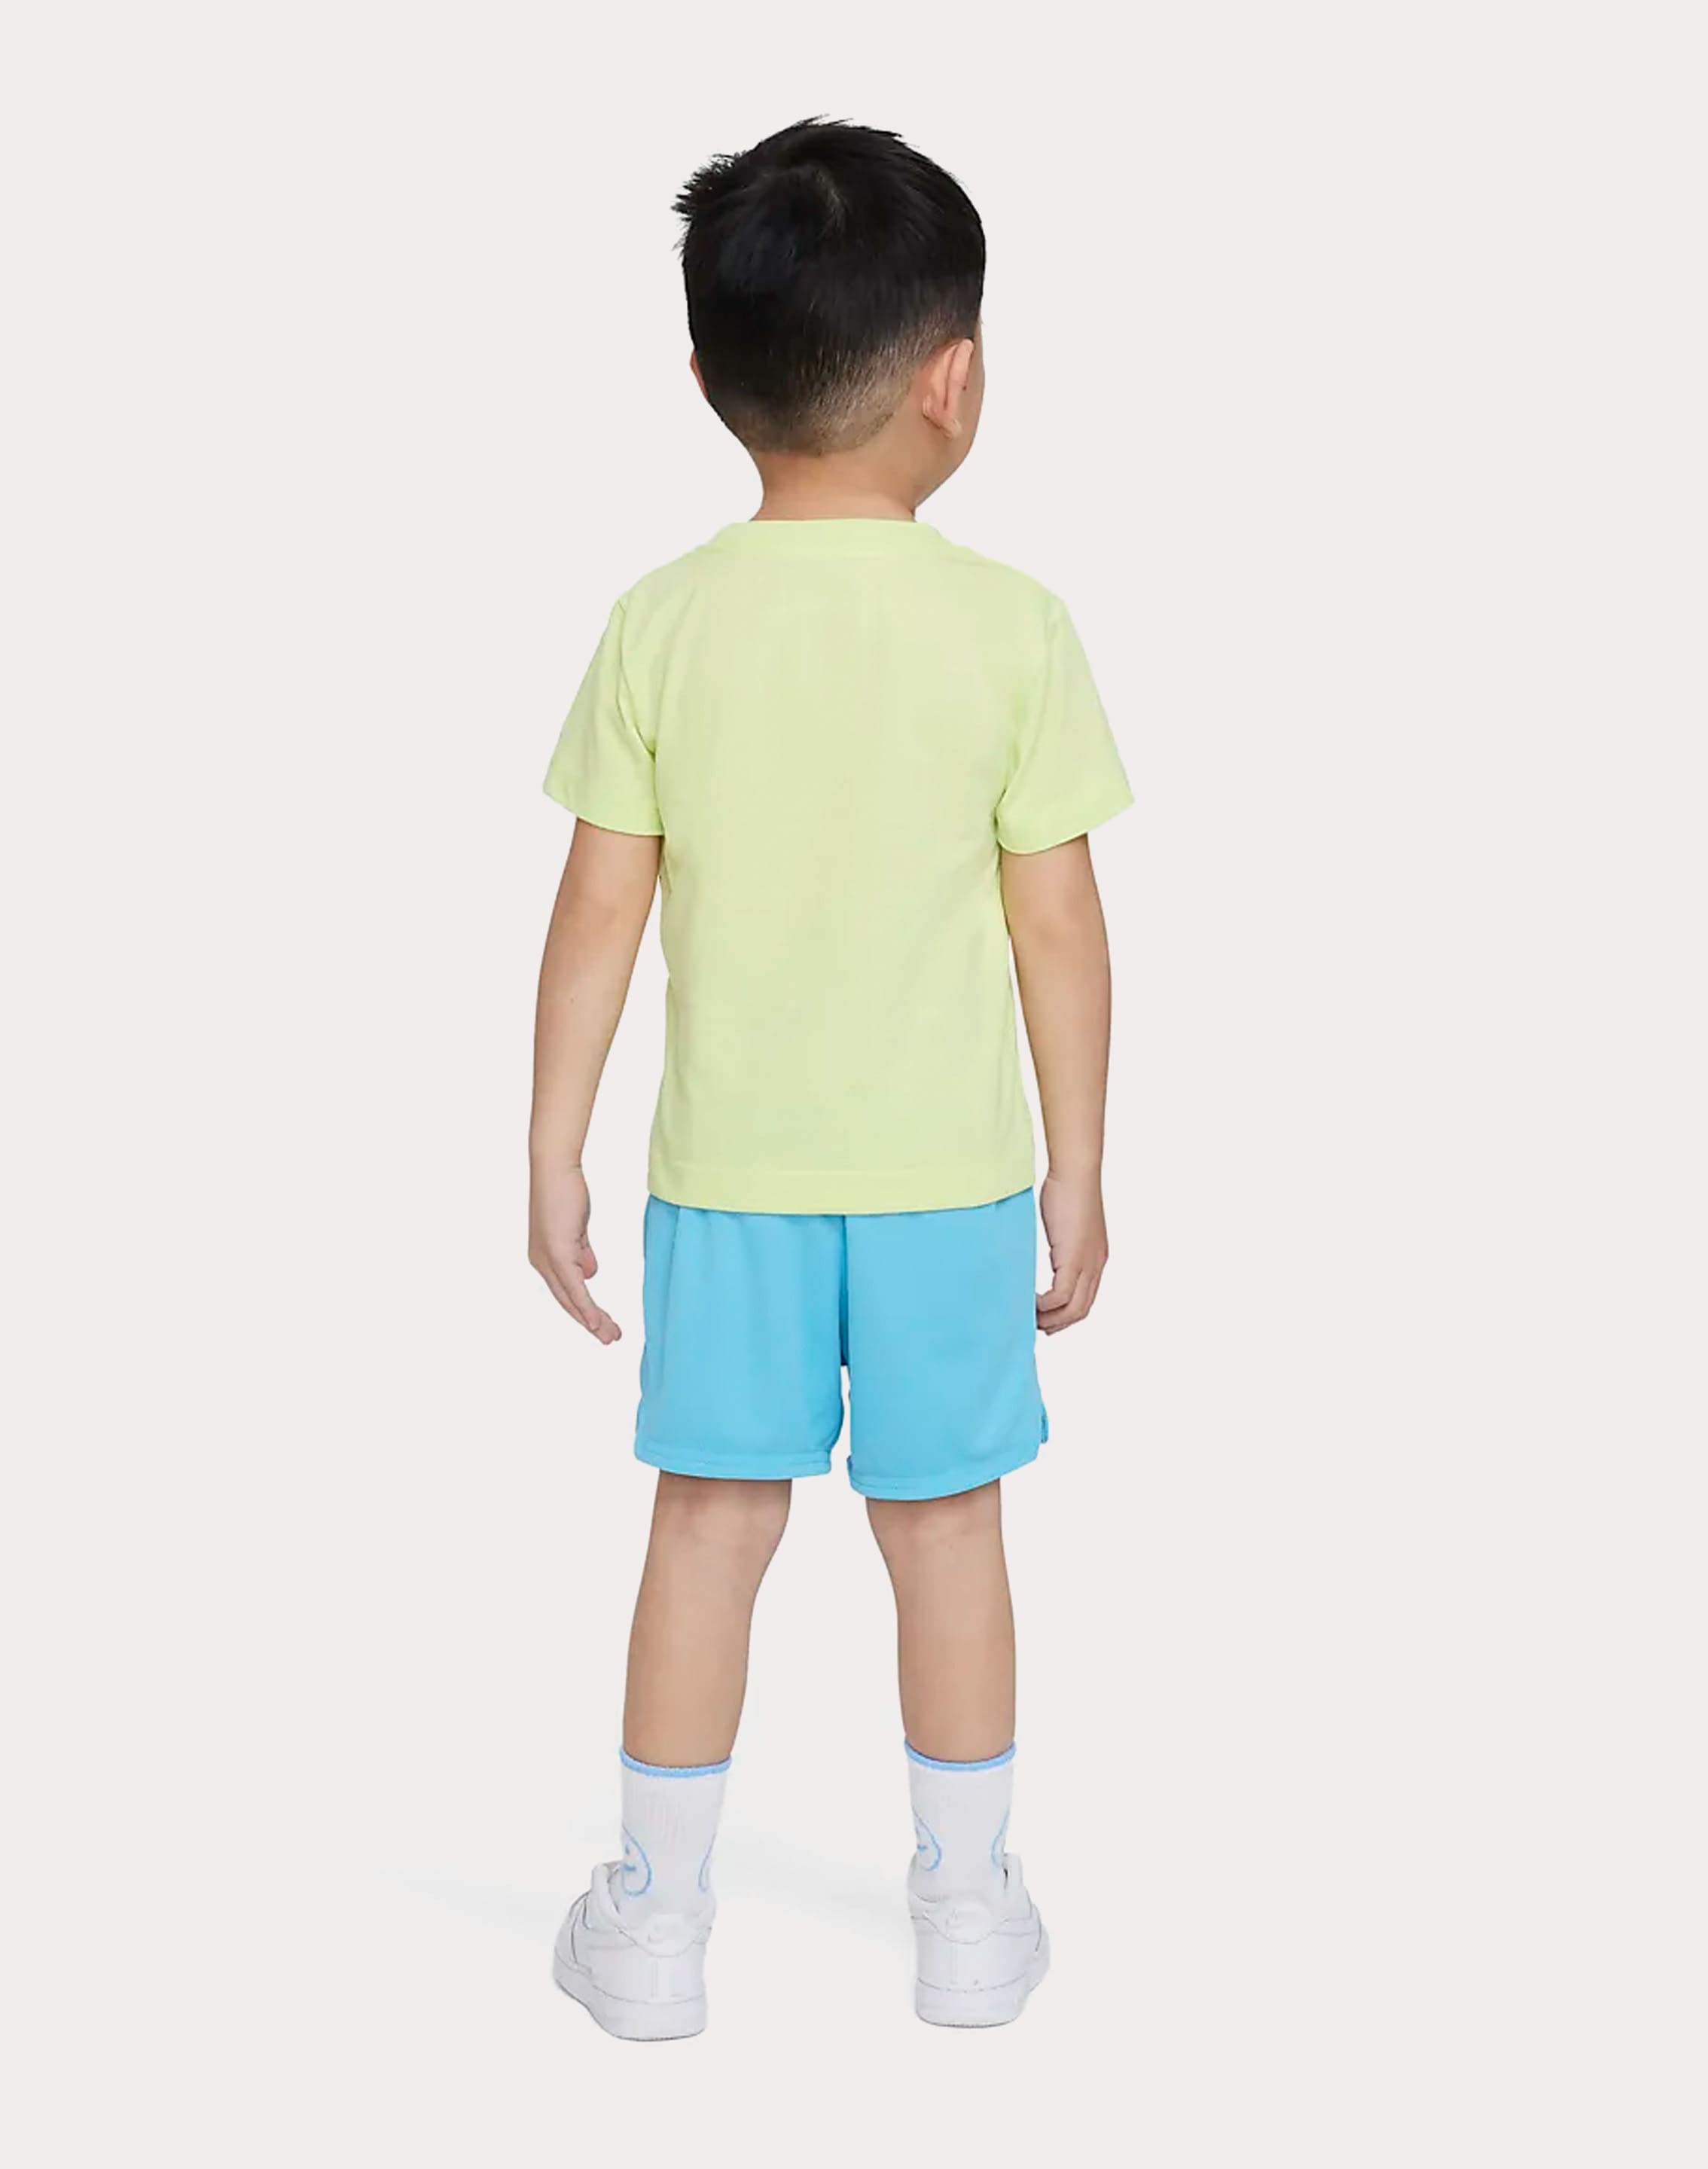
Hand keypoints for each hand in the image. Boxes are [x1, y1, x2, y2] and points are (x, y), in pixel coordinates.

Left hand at [529, 1163, 620, 1343]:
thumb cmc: (566, 1191)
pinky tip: (596, 1321)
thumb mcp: (577, 1229)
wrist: (556, 1169)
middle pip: (567, 1302)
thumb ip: (582, 1253)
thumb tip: (590, 1274)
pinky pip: (574, 1288)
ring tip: (610, 1335)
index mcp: (546, 1257)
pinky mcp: (557, 1253)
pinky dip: (586, 1307)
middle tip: (609, 1338)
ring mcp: (548, 1259)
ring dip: (592, 1321)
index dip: (583, 1311)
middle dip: (589, 1323)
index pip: (565, 1292)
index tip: (601, 1325)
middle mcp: (542, 1262)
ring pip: (571, 1300)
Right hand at [1036, 1168, 1106, 1333]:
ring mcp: (1087, 1264)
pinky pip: (1060, 1296)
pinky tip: (1030, 1302)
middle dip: (1059, 1323)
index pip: (1086, 1299)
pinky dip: (1045, 1306)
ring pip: (1073, 1309)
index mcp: (1097, 1258)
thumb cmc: (1069, 1188)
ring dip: (1051, 1319)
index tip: (1048, 1319)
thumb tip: (1051, 1251)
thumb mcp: (1066, 1224)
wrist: (1076, 1172)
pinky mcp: (1073, 1259)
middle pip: (1081, 1310)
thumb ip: (1062, 1243)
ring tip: (1031, 1319)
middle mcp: (1096, 1265)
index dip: (1068, 1314)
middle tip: (1037, 1327)